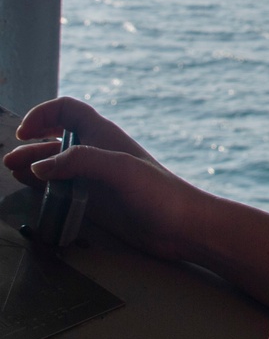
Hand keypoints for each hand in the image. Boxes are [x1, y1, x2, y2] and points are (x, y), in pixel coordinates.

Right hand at [4, 96, 208, 260]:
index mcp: (104, 135)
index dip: (44, 114)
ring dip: (34, 165)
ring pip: (56, 165)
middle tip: (11, 160)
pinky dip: (44, 186)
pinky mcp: (95, 201)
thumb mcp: (120, 169)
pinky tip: (33, 189)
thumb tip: (41, 166)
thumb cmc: (159, 194)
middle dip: (32, 144)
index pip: (68, 110)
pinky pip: (62, 188)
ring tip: (13, 172)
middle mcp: (97, 153)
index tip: (26, 132)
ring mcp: (95, 178)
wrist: (182, 228)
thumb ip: (81, 162)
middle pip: (56, 138)